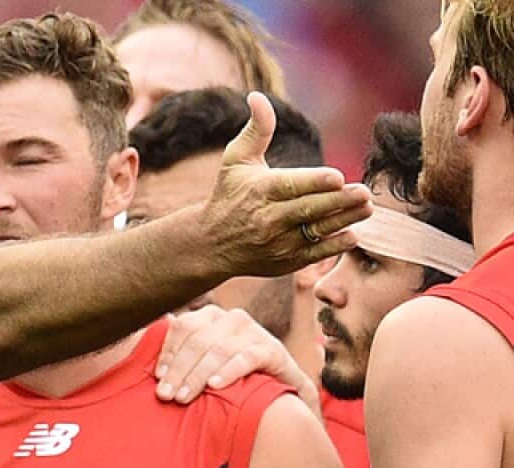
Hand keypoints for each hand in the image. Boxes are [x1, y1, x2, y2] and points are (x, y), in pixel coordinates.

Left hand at [156, 306, 320, 416]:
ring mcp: (254, 332)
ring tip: (183, 397)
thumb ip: (178, 358)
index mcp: (209, 317)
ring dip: (198, 375)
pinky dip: (229, 371)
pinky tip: (215, 386)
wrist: (278, 398)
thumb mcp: (201, 367)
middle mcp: (231, 319)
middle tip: (166, 396)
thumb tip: (143, 350)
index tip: (157, 378)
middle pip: (198, 340)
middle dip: (179, 369)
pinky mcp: (274, 350)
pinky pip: (248, 357)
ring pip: (220, 349)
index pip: (183, 326)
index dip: (168, 352)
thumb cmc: (229, 381)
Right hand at [200, 92, 372, 277]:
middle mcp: (268, 218)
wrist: (210, 244)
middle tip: (364, 192)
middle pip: (309, 209)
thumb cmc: (228, 195)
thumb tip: (257, 96)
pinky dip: (334, 244)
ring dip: (344, 220)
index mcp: (259, 190)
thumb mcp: (235, 160)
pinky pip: (315, 254)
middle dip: (338, 201)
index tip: (337, 176)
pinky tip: (352, 233)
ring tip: (367, 208)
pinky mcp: (285, 262)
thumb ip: (256, 130)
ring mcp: (277, 243)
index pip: (290, 185)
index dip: (315, 182)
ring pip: (316, 231)